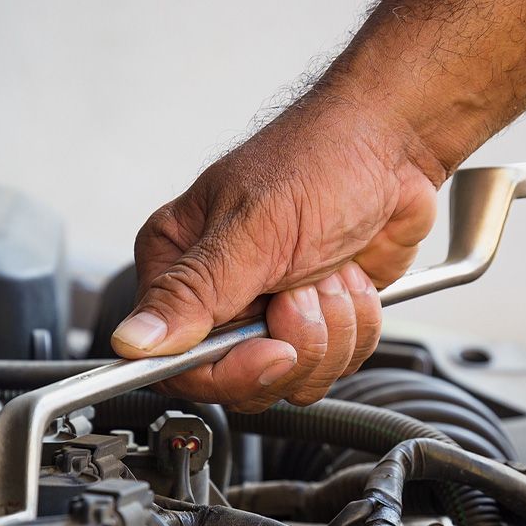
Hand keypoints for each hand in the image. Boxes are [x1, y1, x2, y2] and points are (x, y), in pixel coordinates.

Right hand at [111, 84, 441, 410]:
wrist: (394, 146)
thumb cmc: (321, 158)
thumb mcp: (253, 226)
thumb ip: (193, 292)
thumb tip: (131, 340)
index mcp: (177, 263)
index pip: (174, 360)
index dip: (228, 370)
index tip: (272, 351)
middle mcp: (216, 294)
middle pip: (238, 379)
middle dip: (293, 340)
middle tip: (307, 288)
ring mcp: (267, 311)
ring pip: (294, 378)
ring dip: (331, 329)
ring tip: (332, 272)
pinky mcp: (315, 322)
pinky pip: (334, 365)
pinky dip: (356, 326)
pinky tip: (352, 278)